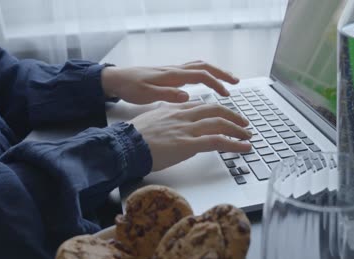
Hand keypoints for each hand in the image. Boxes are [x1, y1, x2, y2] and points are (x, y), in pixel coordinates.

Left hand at [101, 61, 238, 103]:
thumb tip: (187, 96)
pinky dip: (205, 74)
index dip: (216, 84)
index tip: (227, 94)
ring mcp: (173, 71)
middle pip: (204, 67)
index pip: (201, 76)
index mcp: (173, 75)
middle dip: (222, 73)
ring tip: (227, 81)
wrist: (117, 79)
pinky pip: (192, 71)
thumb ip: (167, 95)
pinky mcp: (170, 74)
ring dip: (215, 72)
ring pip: (199, 67)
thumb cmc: (131, 87)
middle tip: (236, 82)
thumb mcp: (146, 95)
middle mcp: (175, 70)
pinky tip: (207, 83)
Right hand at [127, 101, 251, 170]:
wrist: (124, 146)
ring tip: (248, 136)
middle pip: (215, 110)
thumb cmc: (133, 137)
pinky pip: (217, 141)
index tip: (226, 116)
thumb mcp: (151, 120)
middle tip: (244, 124)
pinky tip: (245, 148)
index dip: (218, 111)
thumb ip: (165, 118)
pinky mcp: (188, 144)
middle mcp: (184, 115)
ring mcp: (187, 129)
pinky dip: (234, 144)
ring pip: (220, 123)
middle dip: (233, 116)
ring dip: (238, 129)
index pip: (202, 106)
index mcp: (175, 109)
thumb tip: (172, 122)